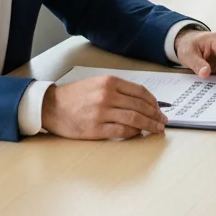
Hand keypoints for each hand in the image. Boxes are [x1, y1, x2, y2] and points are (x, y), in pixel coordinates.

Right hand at [40, 75, 166, 139]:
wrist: (52, 106)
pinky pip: (121, 130)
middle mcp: (107, 95)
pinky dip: (133, 132)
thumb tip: (141, 101)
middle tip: (163, 121)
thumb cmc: (75, 95)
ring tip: (157, 129)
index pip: (140, 92)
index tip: (160, 109)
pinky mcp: (95, 128)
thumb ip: (118, 90)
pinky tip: (139, 133)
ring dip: (149, 125)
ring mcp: (101, 112)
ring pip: (134, 118)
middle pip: (140, 106)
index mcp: (109, 82)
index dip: (153, 102)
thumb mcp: (97, 83)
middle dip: (155, 115)